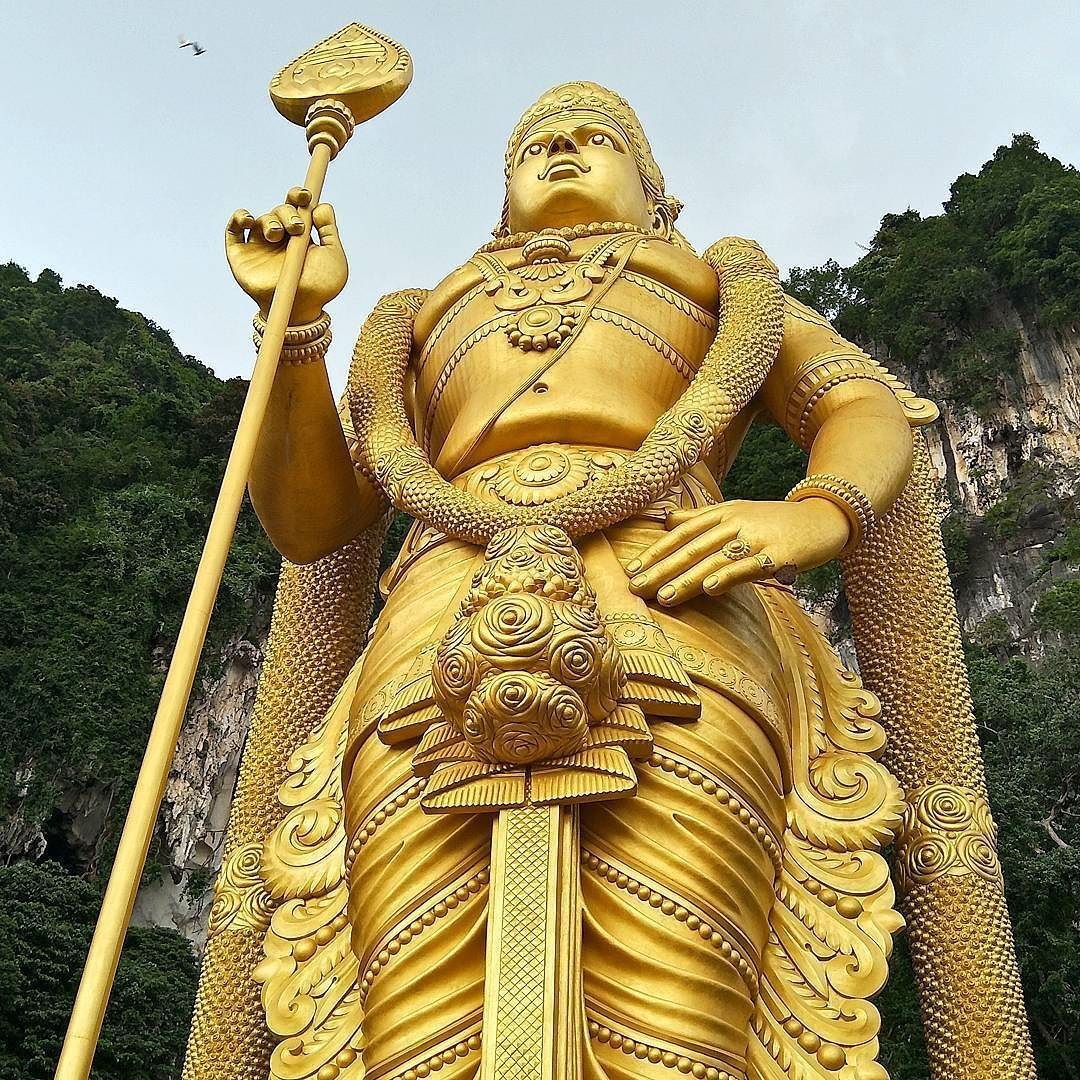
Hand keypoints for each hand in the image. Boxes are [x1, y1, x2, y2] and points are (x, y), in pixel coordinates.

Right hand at [225, 187, 347, 324]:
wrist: (300, 311)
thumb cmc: (320, 288)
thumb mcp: (333, 257)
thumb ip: (330, 230)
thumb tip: (321, 205)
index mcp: (300, 234)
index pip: (296, 206)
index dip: (298, 196)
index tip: (304, 196)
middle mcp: (280, 237)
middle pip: (279, 210)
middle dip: (288, 213)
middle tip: (297, 228)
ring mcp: (259, 245)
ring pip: (260, 219)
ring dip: (270, 221)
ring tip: (278, 235)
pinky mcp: (241, 255)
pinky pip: (233, 230)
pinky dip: (238, 218)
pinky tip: (248, 219)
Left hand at [626, 498, 850, 605]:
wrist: (823, 518)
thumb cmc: (774, 519)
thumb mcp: (737, 510)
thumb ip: (700, 516)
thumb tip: (667, 519)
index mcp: (722, 513)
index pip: (681, 533)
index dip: (656, 551)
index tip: (631, 569)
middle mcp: (735, 523)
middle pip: (692, 548)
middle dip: (662, 569)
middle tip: (636, 587)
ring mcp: (756, 539)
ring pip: (715, 560)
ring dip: (688, 579)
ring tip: (664, 596)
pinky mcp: (778, 555)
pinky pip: (750, 568)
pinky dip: (730, 577)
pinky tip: (711, 589)